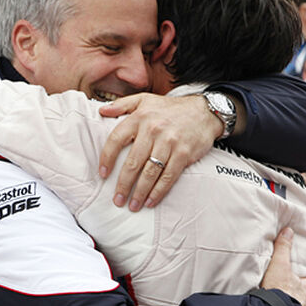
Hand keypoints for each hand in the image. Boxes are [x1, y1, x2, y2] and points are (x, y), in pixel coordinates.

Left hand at [99, 93, 228, 210]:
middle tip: (117, 199)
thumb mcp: (145, 99)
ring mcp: (169, 143)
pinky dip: (159, 191)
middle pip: (133, 162)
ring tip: (132, 206)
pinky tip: (151, 201)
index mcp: (140, 117)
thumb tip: (101, 111)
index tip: (103, 174)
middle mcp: (153, 130)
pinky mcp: (184, 154)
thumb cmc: (171, 108)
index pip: (116, 139)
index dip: (107, 158)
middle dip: (123, 184)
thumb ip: (122, 105)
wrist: (204, 111)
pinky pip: (168, 176)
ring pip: (150, 172)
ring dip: (140, 192)